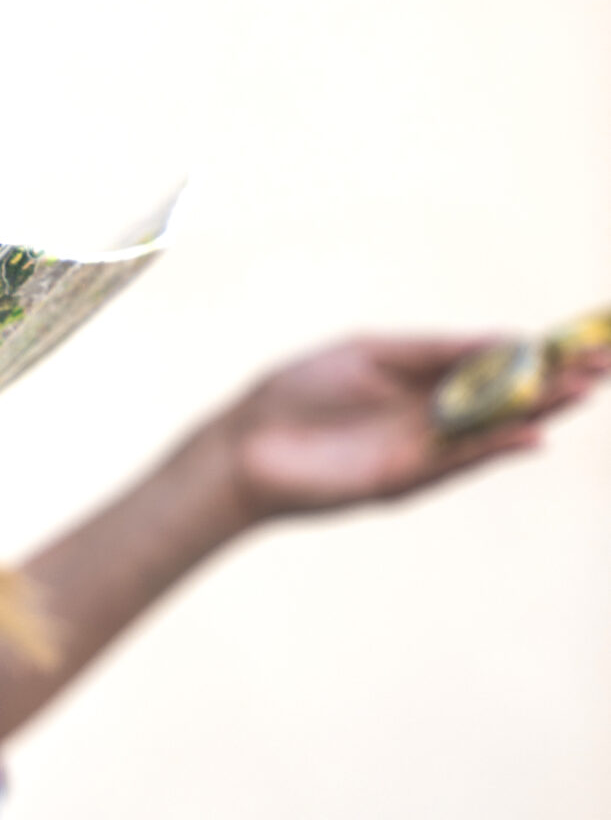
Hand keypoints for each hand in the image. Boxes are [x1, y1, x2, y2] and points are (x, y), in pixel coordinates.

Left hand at [209, 333, 609, 524]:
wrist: (245, 445)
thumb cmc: (298, 391)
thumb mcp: (373, 353)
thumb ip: (437, 350)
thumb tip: (504, 340)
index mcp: (420, 377)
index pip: (492, 362)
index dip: (537, 353)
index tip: (583, 341)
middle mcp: (427, 414)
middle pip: (503, 395)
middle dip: (553, 380)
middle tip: (604, 366)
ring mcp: (418, 448)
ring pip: (489, 428)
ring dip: (537, 410)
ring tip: (583, 391)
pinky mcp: (403, 478)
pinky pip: (457, 460)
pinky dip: (493, 446)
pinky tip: (532, 433)